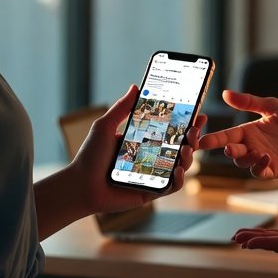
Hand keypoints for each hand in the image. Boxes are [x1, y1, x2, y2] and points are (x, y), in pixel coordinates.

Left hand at [69, 84, 207, 215]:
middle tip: (195, 129)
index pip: (169, 130)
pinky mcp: (151, 191)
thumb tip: (135, 86)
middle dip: (192, 137)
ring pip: (180, 165)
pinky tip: (178, 169)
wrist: (80, 185)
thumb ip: (121, 108)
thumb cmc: (89, 156)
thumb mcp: (105, 126)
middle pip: (179, 146)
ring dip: (189, 156)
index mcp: (142, 141)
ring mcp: (153, 175)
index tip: (198, 113)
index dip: (186, 122)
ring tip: (187, 148)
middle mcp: (150, 157)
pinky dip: (179, 178)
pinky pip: (171, 186)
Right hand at [197, 89, 277, 179]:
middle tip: (229, 147)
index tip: (201, 141)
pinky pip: (259, 171)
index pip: (227, 135)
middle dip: (227, 150)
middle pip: (232, 151)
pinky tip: (266, 157)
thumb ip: (250, 101)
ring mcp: (261, 159)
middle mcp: (253, 146)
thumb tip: (225, 93)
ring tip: (255, 150)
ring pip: (243, 162)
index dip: (214, 138)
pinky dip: (258, 166)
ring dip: (244, 158)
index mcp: (250, 131)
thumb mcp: (273, 106)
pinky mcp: (272, 170)